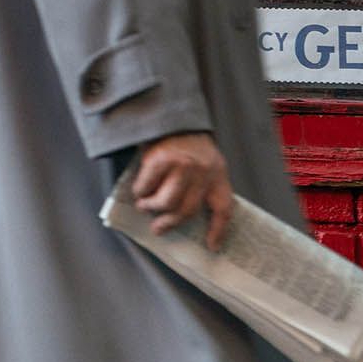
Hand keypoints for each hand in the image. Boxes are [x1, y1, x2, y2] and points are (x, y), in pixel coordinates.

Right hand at [133, 131, 233, 249]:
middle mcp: (203, 171)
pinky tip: (139, 190)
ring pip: (165, 202)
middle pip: (187, 210)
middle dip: (170, 223)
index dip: (218, 230)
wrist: (170, 115)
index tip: (212, 246)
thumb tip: (180, 214)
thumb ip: (200, 184)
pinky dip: (140, 192)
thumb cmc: (186, 143)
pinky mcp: (160, 160)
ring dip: (151, 208)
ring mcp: (182, 166)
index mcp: (218, 174)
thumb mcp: (204, 162)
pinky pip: (147, 186)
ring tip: (144, 207)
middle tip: (158, 228)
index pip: (223, 208)